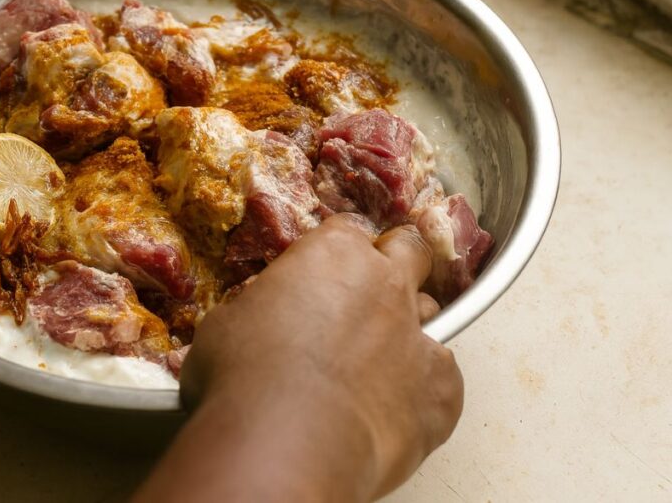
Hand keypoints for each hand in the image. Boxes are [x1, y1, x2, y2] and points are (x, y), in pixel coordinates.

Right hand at [135, 216, 462, 502]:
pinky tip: (391, 409)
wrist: (285, 441)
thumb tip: (258, 316)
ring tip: (374, 361)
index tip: (324, 270)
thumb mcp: (228, 322)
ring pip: (430, 314)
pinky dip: (422, 391)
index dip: (337, 251)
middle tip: (369, 292)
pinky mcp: (442, 392)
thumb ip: (260, 306)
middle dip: (397, 263)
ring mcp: (420, 336)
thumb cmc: (244, 377)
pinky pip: (443, 381)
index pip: (348, 231)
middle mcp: (386, 283)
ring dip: (407, 329)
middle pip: (411, 251)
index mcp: (333, 254)